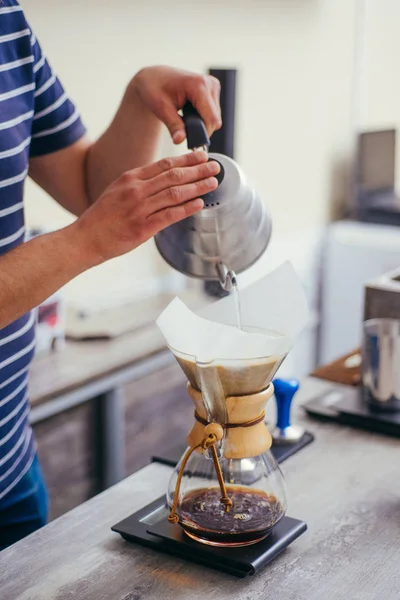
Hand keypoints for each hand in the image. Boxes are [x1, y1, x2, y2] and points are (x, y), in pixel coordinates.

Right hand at [74, 150, 219, 264]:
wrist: (86, 238)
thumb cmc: (102, 217)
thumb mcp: (118, 191)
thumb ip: (140, 184)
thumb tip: (164, 179)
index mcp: (131, 178)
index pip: (164, 164)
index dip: (186, 159)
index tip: (202, 155)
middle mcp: (136, 190)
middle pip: (174, 175)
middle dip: (198, 169)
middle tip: (215, 166)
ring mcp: (140, 209)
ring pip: (175, 193)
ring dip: (197, 187)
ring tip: (213, 183)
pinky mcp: (143, 228)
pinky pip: (170, 215)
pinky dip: (187, 208)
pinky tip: (199, 204)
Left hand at [130, 66, 221, 143]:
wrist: (154, 77)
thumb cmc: (155, 89)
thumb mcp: (161, 109)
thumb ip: (173, 125)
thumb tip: (180, 140)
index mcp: (199, 85)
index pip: (211, 119)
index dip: (203, 133)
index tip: (189, 140)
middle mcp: (209, 84)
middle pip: (215, 119)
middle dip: (201, 129)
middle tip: (183, 127)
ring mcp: (213, 86)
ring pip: (215, 117)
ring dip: (202, 123)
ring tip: (185, 117)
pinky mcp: (213, 89)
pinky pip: (213, 112)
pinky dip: (203, 117)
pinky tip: (190, 112)